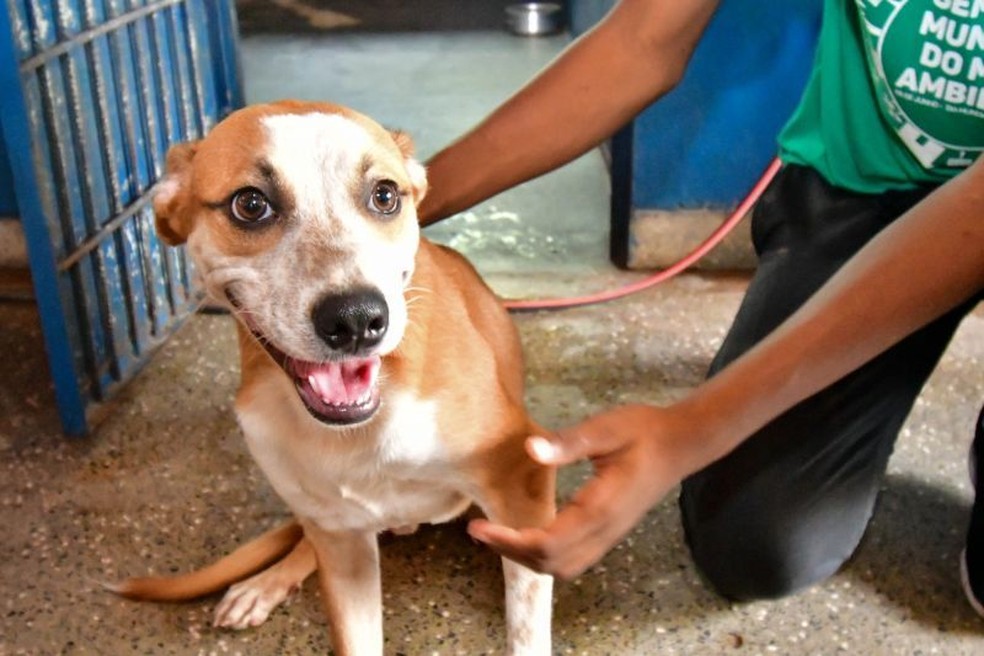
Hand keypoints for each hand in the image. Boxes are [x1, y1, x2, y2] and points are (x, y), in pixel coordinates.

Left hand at [468, 403, 695, 578]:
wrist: (682, 444)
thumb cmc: (644, 431)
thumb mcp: (606, 428)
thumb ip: (570, 441)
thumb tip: (531, 449)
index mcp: (600, 508)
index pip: (548, 543)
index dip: (510, 541)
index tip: (479, 526)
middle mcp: (605, 531)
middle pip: (550, 563)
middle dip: (511, 552)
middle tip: (478, 530)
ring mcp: (609, 535)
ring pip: (562, 568)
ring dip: (528, 558)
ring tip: (498, 535)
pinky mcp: (609, 532)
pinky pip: (572, 559)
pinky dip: (544, 555)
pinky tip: (529, 535)